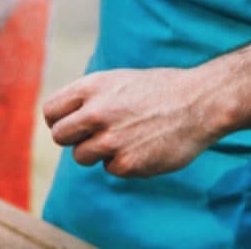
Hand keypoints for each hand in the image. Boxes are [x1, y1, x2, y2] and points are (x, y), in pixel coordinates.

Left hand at [43, 66, 226, 177]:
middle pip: (60, 136)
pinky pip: (111, 169)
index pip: (51, 112)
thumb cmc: (159, 90)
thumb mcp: (117, 81)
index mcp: (91, 87)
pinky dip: (124, 163)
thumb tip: (63, 120)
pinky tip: (143, 147)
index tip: (70, 126)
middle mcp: (96, 113)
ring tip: (125, 139)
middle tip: (95, 136)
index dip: (58, 121)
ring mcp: (111, 140)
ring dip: (98, 153)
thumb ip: (88, 99)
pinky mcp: (128, 163)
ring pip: (81, 157)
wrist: (199, 102)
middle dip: (74, 139)